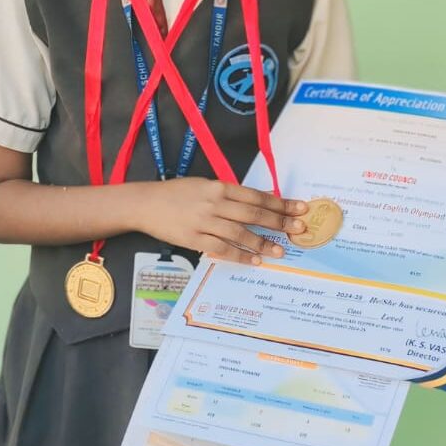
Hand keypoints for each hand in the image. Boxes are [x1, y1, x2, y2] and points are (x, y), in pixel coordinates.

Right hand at [140, 178, 307, 264]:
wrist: (145, 203)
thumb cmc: (177, 193)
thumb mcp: (205, 185)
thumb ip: (230, 193)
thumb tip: (259, 200)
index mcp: (219, 186)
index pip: (257, 196)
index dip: (280, 203)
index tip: (299, 208)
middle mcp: (215, 203)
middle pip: (254, 214)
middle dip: (280, 222)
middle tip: (299, 229)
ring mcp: (204, 222)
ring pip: (241, 233)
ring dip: (263, 243)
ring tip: (281, 251)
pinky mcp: (194, 239)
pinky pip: (222, 249)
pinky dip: (240, 255)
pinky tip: (254, 260)